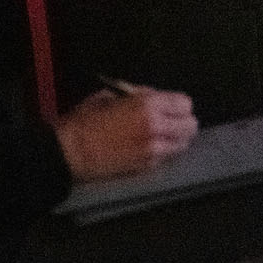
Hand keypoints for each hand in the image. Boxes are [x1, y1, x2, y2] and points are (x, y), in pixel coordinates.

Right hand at [53, 84, 197, 181]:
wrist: (72, 152)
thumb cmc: (86, 120)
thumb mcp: (110, 95)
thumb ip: (136, 95)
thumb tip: (150, 98)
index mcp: (148, 105)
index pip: (185, 104)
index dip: (178, 104)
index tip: (169, 106)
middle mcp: (157, 128)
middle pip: (191, 126)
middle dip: (182, 122)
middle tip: (170, 122)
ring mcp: (155, 150)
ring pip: (183, 145)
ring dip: (176, 139)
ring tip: (161, 136)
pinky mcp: (148, 167)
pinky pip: (168, 157)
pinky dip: (164, 152)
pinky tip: (148, 148)